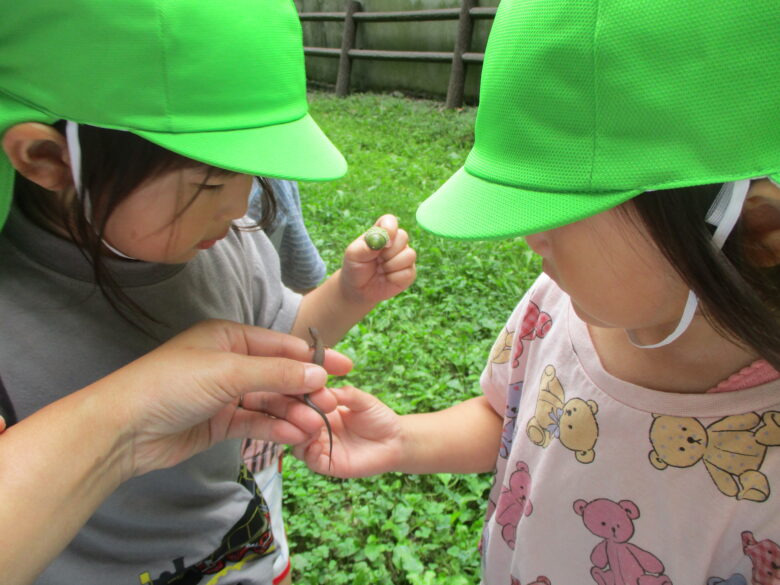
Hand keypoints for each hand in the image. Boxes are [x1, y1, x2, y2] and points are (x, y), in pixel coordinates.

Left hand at [103, 319, 352, 477]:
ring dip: (292, 412)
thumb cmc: (172, 384)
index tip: (344, 368)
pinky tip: (293, 435)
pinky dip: (274, 428)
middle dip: (304, 390)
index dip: (312, 358)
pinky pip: (254, 422)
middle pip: (278, 375)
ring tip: (314, 425)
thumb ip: (276, 374)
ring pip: (269, 401)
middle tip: (331, 404)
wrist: (123, 428)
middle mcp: (229, 362)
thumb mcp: (228, 372)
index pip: (280, 346)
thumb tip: (318, 373)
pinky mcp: (219, 422)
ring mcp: (224, 394)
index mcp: (229, 337)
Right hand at [293, 385, 403, 477]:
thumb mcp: (363, 400)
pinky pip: (310, 460)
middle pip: (290, 422)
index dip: (293, 395)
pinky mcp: (328, 463)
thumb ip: (344, 394)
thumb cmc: (378, 417)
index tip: (297, 389)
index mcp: (321, 408)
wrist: (396, 441)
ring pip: (296, 442)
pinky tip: (317, 444)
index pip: (297, 401)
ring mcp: (321, 445)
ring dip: (298, 434)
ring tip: (310, 427)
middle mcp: (316, 427)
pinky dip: (309, 452)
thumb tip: (322, 389)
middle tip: (302, 410)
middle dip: (292, 415)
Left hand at [339, 214, 416, 304]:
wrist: (358, 290)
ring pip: (410, 254)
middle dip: (388, 252)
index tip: (383, 241)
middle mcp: (395, 242)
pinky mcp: (409, 272)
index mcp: (381, 233)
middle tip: (377, 260)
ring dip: (391, 265)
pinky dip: (394, 277)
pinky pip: (408, 272)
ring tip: (381, 270)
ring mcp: (404, 256)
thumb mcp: (353, 255)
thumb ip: (366, 245)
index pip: (390, 221)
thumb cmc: (355, 268)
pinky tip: (387, 278)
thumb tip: (383, 239)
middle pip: (403, 236)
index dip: (389, 228)